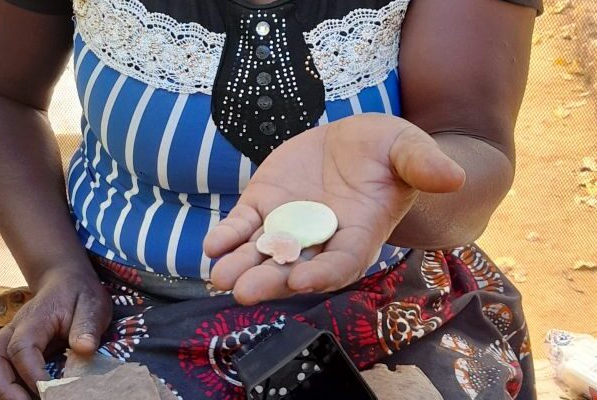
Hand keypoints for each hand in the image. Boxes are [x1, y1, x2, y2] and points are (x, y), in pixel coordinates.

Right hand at [0, 267, 111, 399]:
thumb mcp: (92, 305)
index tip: (48, 392)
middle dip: (2, 389)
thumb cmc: (78, 295)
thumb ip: (88, 325)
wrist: (64, 283)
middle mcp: (11, 331)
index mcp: (34, 319)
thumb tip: (85, 348)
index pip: (22, 348)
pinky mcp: (5, 354)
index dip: (31, 373)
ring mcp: (5, 342)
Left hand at [205, 114, 464, 304]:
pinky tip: (212, 246)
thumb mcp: (406, 147)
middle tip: (243, 292)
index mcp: (360, 233)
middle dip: (271, 279)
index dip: (324, 272)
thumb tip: (453, 175)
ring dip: (241, 266)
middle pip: (295, 266)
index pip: (343, 262)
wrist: (353, 144)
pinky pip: (243, 226)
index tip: (302, 279)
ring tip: (219, 277)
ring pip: (262, 252)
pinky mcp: (264, 206)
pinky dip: (227, 236)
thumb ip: (422, 163)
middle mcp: (321, 238)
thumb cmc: (387, 151)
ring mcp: (289, 224)